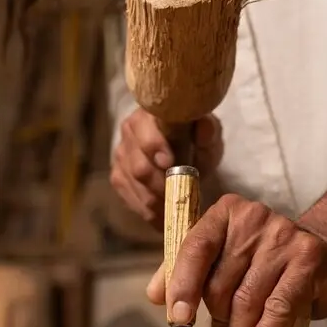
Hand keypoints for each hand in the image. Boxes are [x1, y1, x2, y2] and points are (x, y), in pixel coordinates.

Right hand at [110, 109, 222, 226]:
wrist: (187, 151)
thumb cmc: (197, 141)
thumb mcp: (208, 136)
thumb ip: (208, 132)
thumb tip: (205, 128)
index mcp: (151, 114)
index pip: (146, 130)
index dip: (154, 146)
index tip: (169, 163)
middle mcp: (130, 130)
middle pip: (138, 165)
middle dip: (160, 184)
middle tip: (179, 195)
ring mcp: (121, 153)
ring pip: (134, 184)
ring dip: (156, 199)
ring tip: (175, 207)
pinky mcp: (118, 175)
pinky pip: (128, 196)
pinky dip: (147, 209)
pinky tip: (163, 213)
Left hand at [147, 194, 326, 326]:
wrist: (326, 253)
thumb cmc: (264, 260)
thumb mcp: (223, 257)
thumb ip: (185, 271)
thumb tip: (155, 295)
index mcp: (225, 213)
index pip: (195, 247)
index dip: (182, 285)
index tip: (177, 318)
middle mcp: (253, 219)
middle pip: (221, 281)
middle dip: (215, 320)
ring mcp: (283, 237)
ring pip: (248, 299)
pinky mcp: (307, 261)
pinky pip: (278, 307)